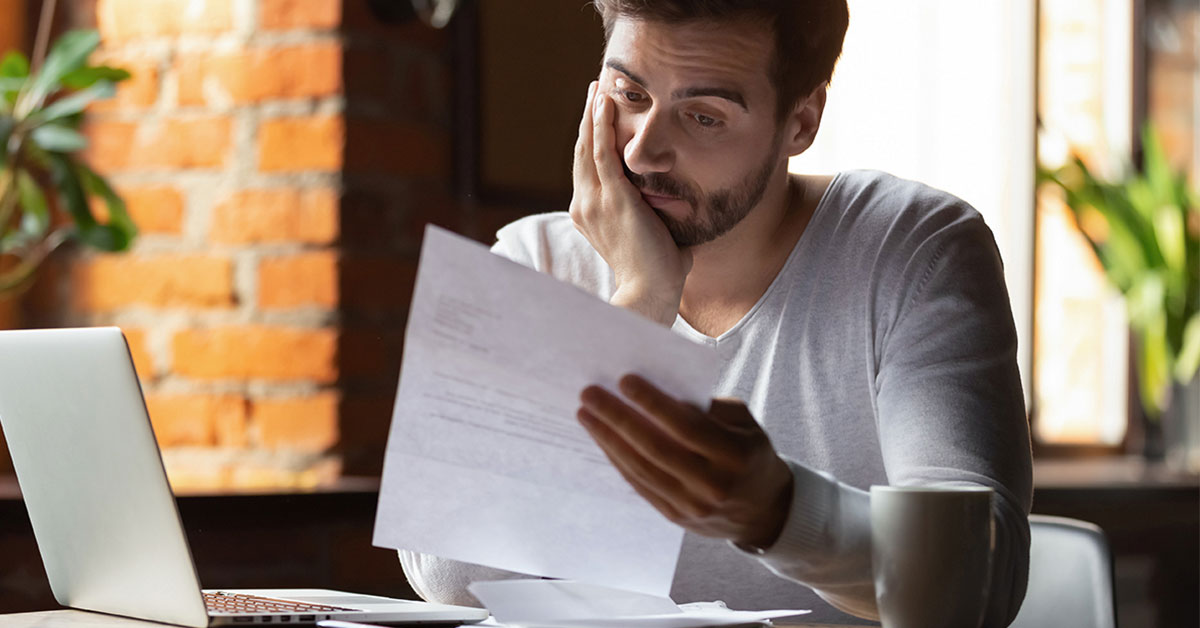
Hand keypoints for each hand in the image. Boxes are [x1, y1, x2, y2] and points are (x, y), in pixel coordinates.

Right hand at [569, 81, 691, 325]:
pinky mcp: (612, 198)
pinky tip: (604, 103)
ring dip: (593, 114)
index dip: (591, 140)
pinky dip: (601, 125)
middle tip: (594, 91)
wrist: (650, 293)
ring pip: (588, 146)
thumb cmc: (657, 273)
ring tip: (597, 88)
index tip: (597, 117)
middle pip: (582, 151)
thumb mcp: (653, 236)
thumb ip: (658, 218)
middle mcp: (585, 205)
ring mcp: (595, 201)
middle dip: (588, 119)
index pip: (587, 169)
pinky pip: (602, 153)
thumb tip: (679, 209)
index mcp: (590, 215)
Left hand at [577, 374, 793, 549]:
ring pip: (641, 469)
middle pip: (656, 448)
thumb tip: (661, 389)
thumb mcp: (745, 423)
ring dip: (608, 439)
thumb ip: (709, 407)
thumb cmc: (749, 453)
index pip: (686, 427)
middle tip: (590, 394)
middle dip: (618, 418)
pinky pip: (640, 485)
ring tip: (586, 413)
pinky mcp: (675, 517)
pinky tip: (602, 439)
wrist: (764, 510)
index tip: (624, 380)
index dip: (653, 403)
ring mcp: (692, 506)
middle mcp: (713, 484)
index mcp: (735, 455)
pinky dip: (617, 460)